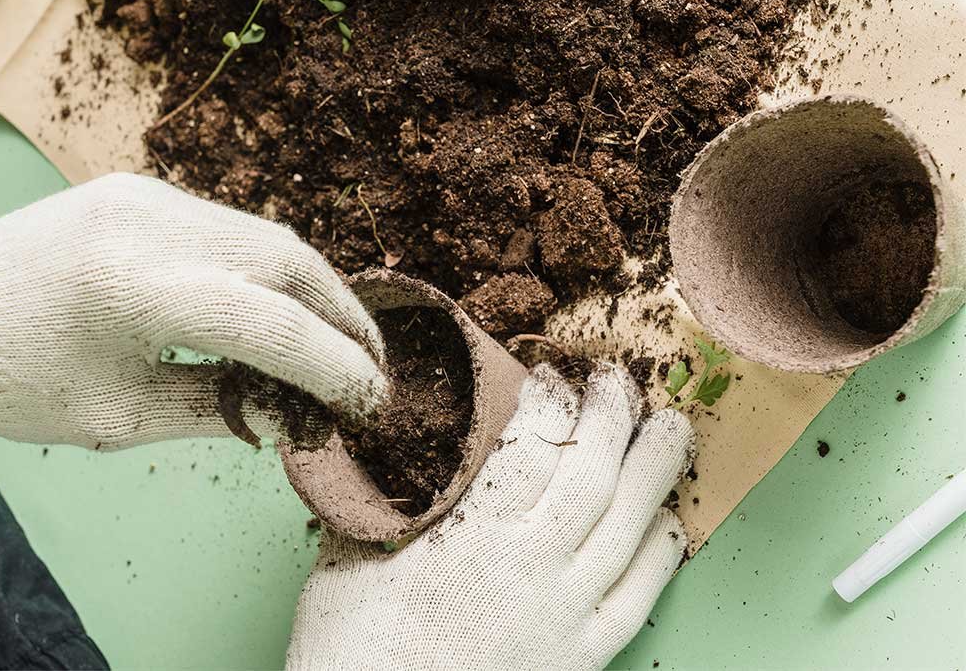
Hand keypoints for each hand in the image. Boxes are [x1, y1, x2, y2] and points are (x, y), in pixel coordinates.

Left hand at [0, 172, 386, 448]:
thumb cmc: (14, 381)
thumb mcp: (119, 416)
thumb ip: (219, 410)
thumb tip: (301, 414)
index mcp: (135, 288)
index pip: (273, 326)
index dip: (337, 370)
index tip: (372, 406)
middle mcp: (150, 223)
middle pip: (288, 262)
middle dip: (345, 319)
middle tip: (372, 370)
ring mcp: (147, 194)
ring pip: (267, 237)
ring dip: (315, 291)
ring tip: (340, 343)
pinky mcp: (140, 188)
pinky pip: (230, 228)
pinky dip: (270, 270)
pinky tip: (284, 308)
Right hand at [287, 364, 694, 670]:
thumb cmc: (352, 654)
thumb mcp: (343, 565)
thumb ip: (367, 503)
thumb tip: (366, 451)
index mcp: (473, 539)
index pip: (532, 448)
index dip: (550, 401)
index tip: (551, 373)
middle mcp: (531, 570)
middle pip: (593, 476)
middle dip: (612, 417)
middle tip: (617, 379)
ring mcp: (565, 617)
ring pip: (629, 529)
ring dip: (655, 471)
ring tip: (672, 429)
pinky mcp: (581, 658)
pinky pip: (640, 599)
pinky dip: (661, 556)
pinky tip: (670, 523)